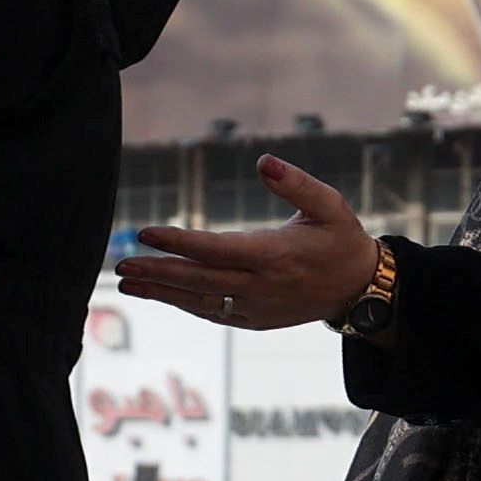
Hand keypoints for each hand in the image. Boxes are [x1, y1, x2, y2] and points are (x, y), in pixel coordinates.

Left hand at [117, 157, 380, 331]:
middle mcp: (262, 286)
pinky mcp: (256, 320)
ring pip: (200, 301)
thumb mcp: (329, 204)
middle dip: (158, 273)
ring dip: (162, 293)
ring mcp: (257, 307)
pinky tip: (162, 293)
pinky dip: (185, 303)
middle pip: (199, 280)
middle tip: (121, 267)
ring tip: (128, 284)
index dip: (178, 241)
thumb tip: (263, 161)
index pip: (215, 248)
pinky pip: (213, 312)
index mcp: (275, 255)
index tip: (145, 233)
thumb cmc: (341, 239)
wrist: (359, 288)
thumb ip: (296, 183)